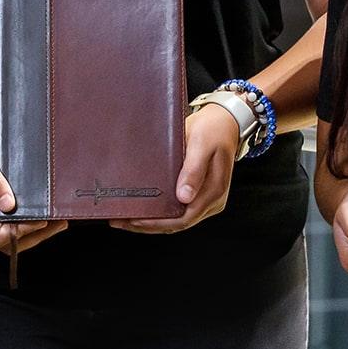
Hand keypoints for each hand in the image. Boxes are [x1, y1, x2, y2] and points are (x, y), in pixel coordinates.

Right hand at [0, 115, 66, 256]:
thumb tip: (9, 205)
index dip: (22, 233)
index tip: (42, 219)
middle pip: (3, 241)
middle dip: (32, 237)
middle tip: (58, 224)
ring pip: (4, 233)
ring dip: (29, 231)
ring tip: (53, 220)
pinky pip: (3, 220)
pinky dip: (21, 220)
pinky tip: (34, 210)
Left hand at [112, 99, 240, 233]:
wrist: (225, 122)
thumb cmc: (213, 130)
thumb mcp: (202, 144)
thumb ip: (194, 170)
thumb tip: (184, 196)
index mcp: (214, 191)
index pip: (184, 218)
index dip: (158, 222)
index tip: (136, 219)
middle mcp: (211, 201)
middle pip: (178, 223)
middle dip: (149, 225)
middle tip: (122, 221)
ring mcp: (205, 200)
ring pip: (177, 220)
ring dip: (153, 222)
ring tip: (127, 219)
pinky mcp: (199, 195)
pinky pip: (179, 211)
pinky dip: (161, 213)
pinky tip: (145, 211)